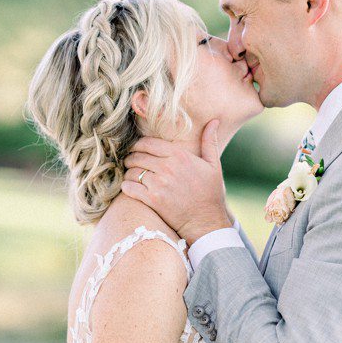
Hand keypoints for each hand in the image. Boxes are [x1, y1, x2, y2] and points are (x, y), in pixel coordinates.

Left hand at [121, 121, 230, 243]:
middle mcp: (167, 168)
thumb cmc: (211, 192)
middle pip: (136, 156)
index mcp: (180, 156)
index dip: (139, 146)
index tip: (138, 150)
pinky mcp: (152, 199)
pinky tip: (132, 188)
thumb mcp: (214, 165)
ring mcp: (158, 184)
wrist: (207, 221)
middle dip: (132, 159)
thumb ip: (209, 142)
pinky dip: (126, 186)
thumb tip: (214, 121)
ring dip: (129, 173)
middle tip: (133, 164)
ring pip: (130, 171)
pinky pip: (128, 187)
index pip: (147, 143)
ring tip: (133, 176)